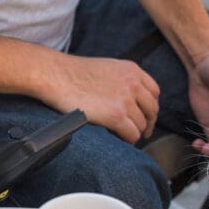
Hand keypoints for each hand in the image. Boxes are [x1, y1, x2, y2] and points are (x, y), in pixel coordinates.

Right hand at [42, 54, 159, 143]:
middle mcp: (133, 83)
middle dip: (148, 122)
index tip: (146, 115)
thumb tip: (128, 98)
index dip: (150, 106)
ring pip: (142, 124)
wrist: (55, 75)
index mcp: (132, 70)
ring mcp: (126, 100)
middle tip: (142, 131)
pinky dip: (128, 140)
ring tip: (125, 136)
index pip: (154, 91)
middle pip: (152, 109)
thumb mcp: (106, 68)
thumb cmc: (72, 73)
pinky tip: (120, 139)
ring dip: (135, 132)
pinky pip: (132, 134)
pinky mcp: (116, 115)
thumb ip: (122, 80)